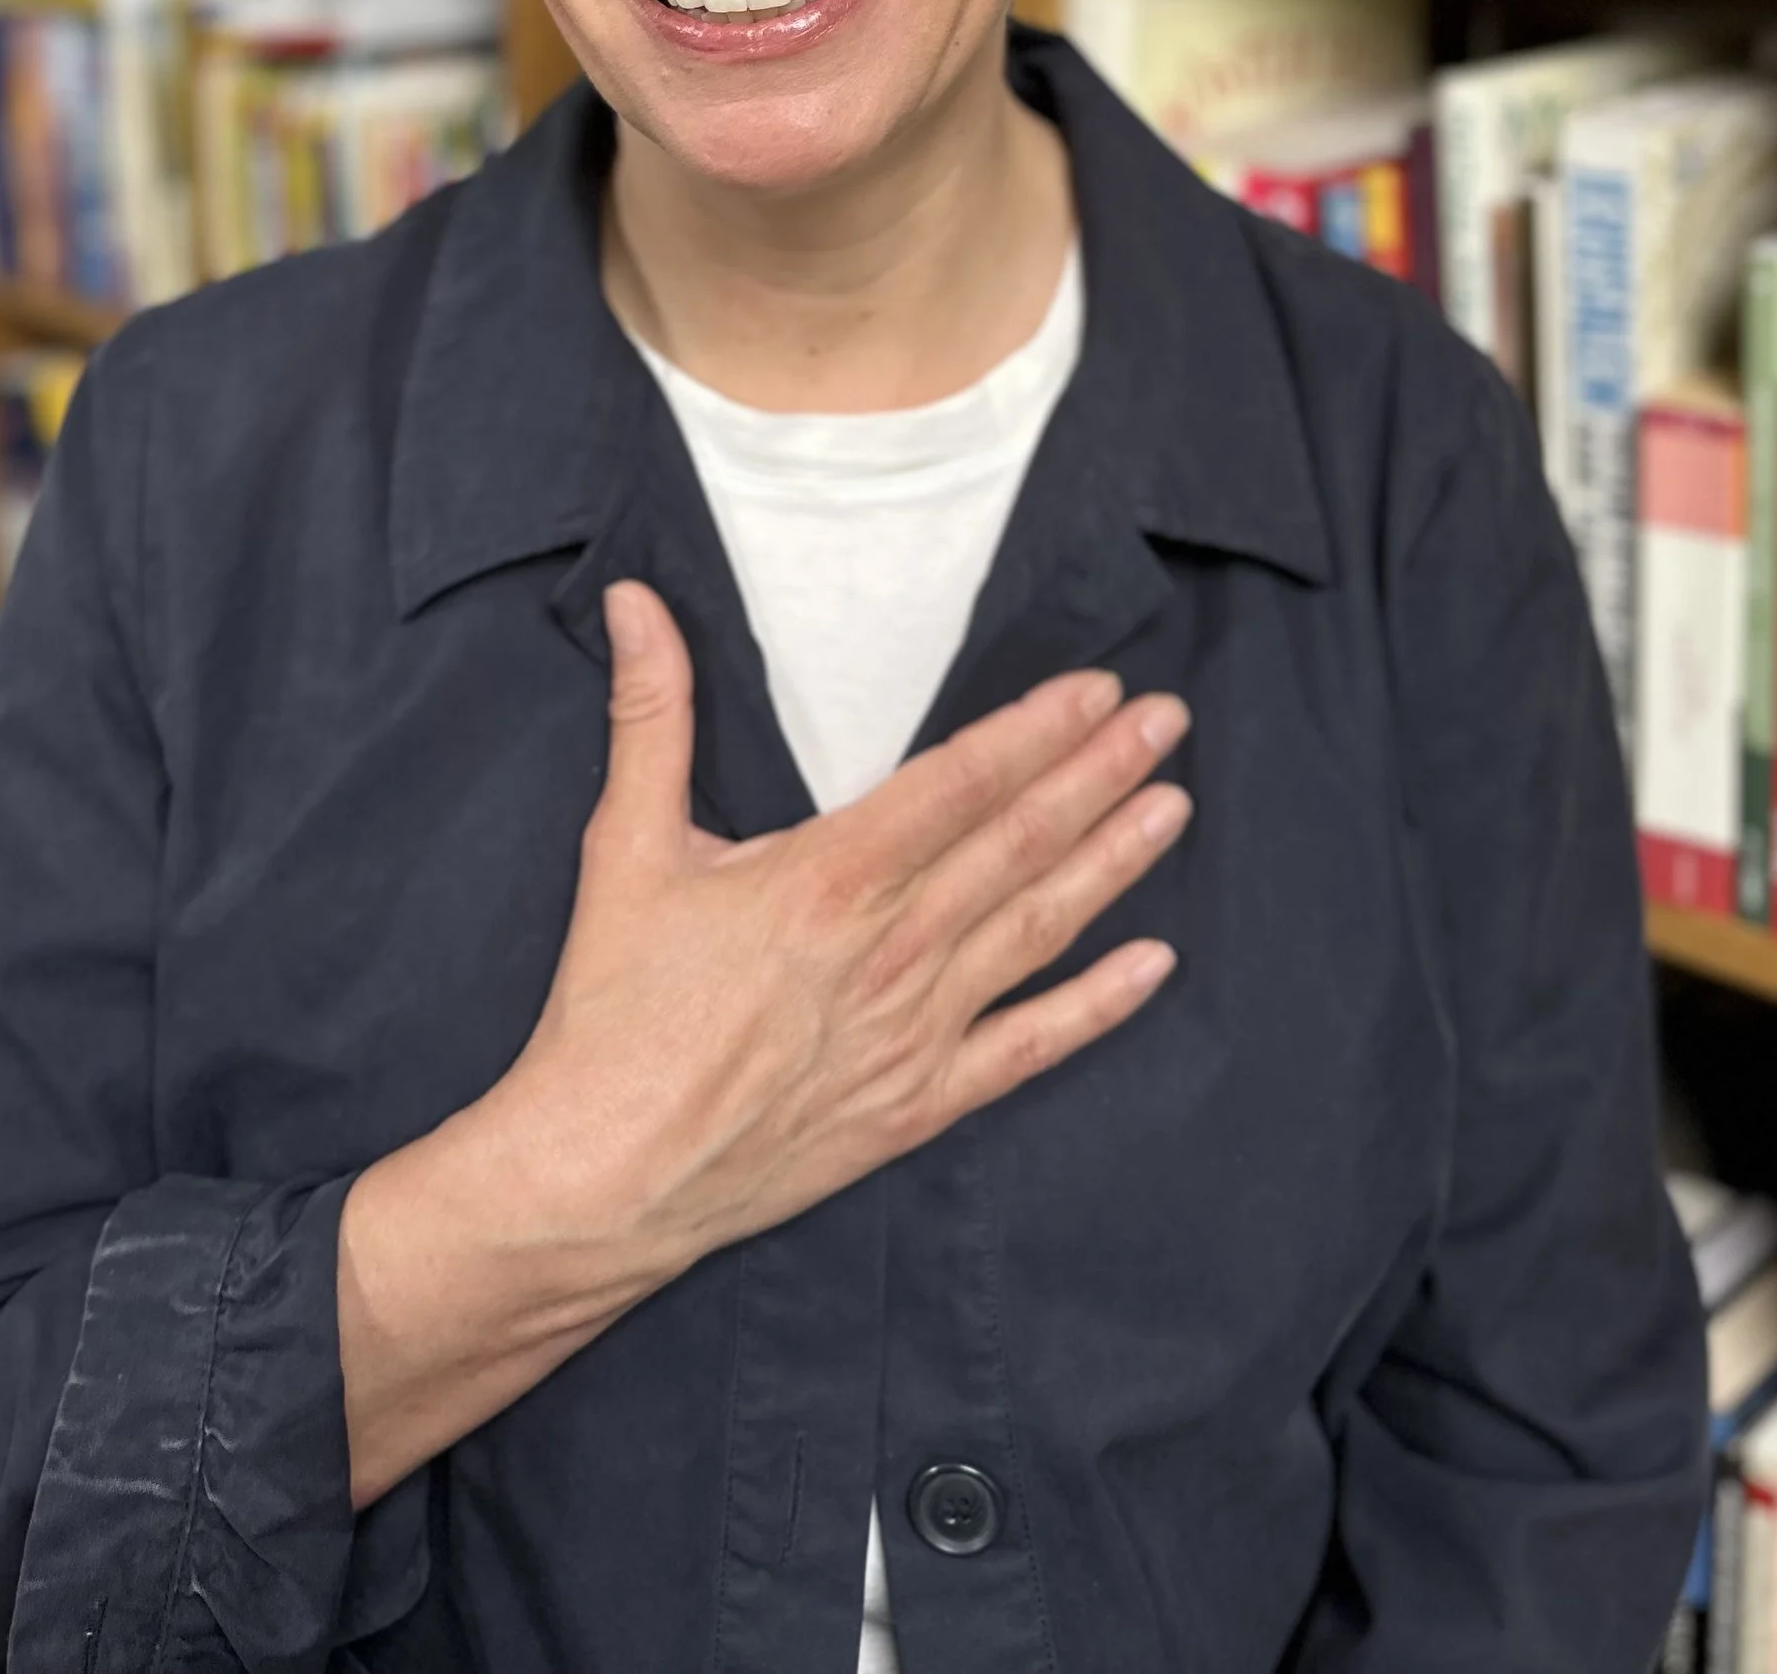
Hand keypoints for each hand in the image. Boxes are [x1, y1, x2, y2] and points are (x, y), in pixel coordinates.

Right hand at [336, 579, 1189, 1502]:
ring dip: (1111, 864)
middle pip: (1016, 844)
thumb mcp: (625, 846)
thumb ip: (650, 713)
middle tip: (1169, 721)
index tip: (1098, 692)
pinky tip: (1155, 966)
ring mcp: (912, 1034)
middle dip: (1098, 776)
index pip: (958, 783)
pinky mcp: (916, 1108)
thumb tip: (639, 599)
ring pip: (1035, 930)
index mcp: (826, 879)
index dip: (1036, 731)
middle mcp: (888, 951)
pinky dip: (1096, 1007)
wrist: (603, 1177)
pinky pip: (1026, 1050)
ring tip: (1174, 807)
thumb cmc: (612, 1013)